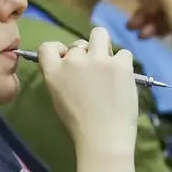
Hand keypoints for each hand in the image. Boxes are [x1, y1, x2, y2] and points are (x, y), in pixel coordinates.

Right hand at [38, 27, 138, 153]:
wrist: (104, 137)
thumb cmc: (79, 125)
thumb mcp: (58, 98)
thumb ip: (61, 77)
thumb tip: (71, 65)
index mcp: (54, 71)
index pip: (48, 46)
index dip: (59, 49)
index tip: (66, 59)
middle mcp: (73, 59)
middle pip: (78, 43)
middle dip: (85, 54)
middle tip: (93, 72)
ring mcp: (98, 59)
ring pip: (100, 34)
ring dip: (103, 46)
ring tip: (108, 65)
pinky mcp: (121, 63)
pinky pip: (123, 53)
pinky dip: (123, 63)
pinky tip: (122, 78)